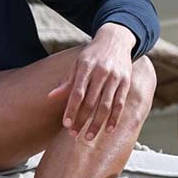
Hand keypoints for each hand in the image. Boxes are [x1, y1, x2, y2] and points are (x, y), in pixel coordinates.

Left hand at [48, 23, 135, 140]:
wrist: (116, 39)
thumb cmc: (92, 54)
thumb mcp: (77, 63)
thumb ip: (66, 81)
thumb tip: (51, 97)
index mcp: (86, 67)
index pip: (77, 92)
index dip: (71, 109)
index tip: (66, 124)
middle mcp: (101, 73)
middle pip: (91, 102)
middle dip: (82, 120)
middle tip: (74, 135)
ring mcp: (115, 78)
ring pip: (106, 106)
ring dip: (97, 124)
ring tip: (88, 137)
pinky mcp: (126, 82)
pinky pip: (120, 103)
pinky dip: (115, 118)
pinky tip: (108, 130)